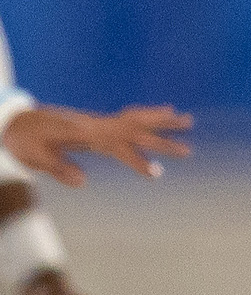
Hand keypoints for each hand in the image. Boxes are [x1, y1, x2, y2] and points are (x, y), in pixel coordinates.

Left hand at [4, 105, 193, 187]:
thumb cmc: (23, 139)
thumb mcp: (35, 157)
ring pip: (138, 118)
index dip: (139, 161)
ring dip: (163, 120)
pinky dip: (148, 114)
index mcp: (86, 133)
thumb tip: (84, 182)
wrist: (13, 119)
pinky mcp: (96, 122)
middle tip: (189, 149)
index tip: (158, 174)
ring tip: (189, 120)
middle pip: (138, 130)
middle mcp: (97, 124)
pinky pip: (129, 116)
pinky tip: (161, 113)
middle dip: (164, 139)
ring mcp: (98, 121)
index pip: (120, 148)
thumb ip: (59, 168)